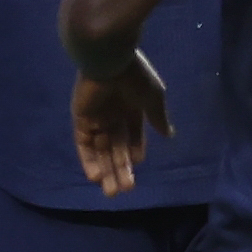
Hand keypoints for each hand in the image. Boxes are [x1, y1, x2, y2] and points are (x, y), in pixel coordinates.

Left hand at [72, 56, 171, 196]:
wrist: (109, 59)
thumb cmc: (135, 77)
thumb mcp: (153, 97)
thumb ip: (158, 117)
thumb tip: (169, 135)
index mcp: (132, 108)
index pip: (134, 136)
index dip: (135, 151)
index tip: (137, 164)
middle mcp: (114, 115)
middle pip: (117, 148)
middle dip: (121, 169)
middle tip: (125, 191)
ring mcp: (96, 117)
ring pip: (101, 150)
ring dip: (106, 170)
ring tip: (112, 192)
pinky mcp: (81, 118)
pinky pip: (84, 144)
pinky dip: (89, 160)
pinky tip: (96, 177)